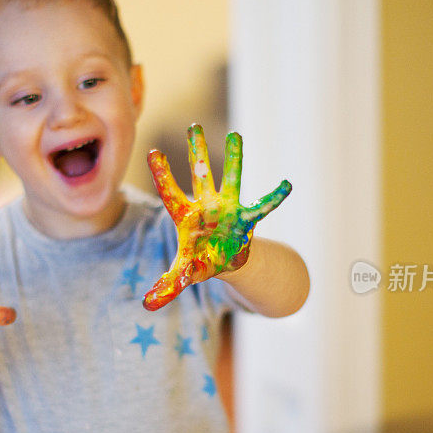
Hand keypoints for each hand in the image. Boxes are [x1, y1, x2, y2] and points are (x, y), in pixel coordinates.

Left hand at [143, 124, 290, 310]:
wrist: (225, 262)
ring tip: (236, 135)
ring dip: (235, 159)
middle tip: (193, 126)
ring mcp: (229, 208)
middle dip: (198, 152)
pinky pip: (264, 205)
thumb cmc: (200, 262)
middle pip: (201, 176)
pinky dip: (275, 197)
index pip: (171, 194)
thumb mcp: (182, 275)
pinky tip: (287, 184)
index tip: (151, 152)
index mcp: (186, 217)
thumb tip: (145, 305)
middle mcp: (207, 206)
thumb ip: (166, 286)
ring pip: (233, 179)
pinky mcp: (248, 217)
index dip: (162, 175)